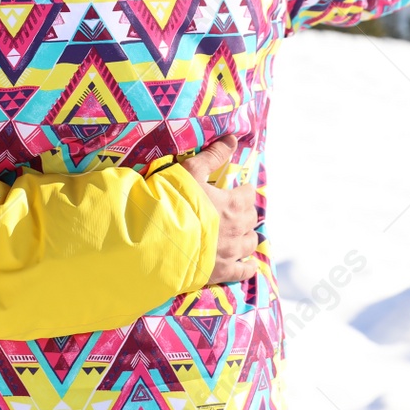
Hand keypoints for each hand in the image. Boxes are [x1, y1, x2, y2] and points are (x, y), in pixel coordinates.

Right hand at [180, 136, 257, 284]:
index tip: (238, 190)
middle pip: (251, 219)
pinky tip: (248, 265)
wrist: (158, 238)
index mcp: (233, 203)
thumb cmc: (173, 200)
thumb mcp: (191, 171)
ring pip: (250, 243)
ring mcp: (230, 252)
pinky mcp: (221, 271)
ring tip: (240, 234)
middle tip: (235, 211)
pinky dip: (247, 267)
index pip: (249, 195)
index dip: (243, 191)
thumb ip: (213, 155)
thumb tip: (233, 138)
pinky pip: (242, 270)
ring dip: (247, 237)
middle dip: (245, 213)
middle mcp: (237, 228)